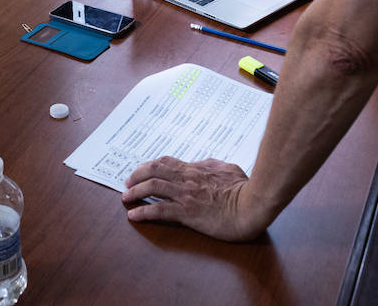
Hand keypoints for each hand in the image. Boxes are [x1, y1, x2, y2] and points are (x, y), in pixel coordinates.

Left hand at [121, 157, 265, 240]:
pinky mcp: (187, 212)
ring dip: (135, 191)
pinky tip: (134, 216)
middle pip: (154, 169)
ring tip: (125, 197)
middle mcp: (188, 178)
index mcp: (197, 169)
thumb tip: (206, 165)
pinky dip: (143, 211)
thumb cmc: (247, 189)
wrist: (253, 205)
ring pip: (153, 186)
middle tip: (127, 182)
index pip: (168, 162)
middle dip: (137, 175)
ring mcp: (186, 194)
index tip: (143, 171)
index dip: (151, 165)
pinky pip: (159, 209)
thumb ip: (214, 166)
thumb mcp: (230, 169)